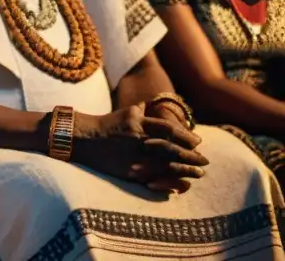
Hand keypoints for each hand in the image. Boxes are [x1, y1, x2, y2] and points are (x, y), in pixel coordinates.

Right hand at [73, 104, 207, 193]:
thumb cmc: (107, 124)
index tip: (198, 142)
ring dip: (186, 170)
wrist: (84, 139)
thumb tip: (158, 104)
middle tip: (205, 161)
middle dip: (191, 156)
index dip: (186, 136)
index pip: (169, 129)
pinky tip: (181, 184)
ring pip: (167, 164)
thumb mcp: (125, 112)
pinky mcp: (130, 171)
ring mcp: (135, 156)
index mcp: (139, 123)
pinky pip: (155, 177)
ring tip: (198, 173)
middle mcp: (139, 139)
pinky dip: (170, 182)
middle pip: (171, 148)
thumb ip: (143, 109)